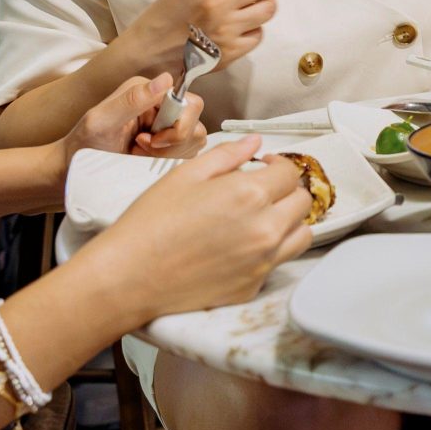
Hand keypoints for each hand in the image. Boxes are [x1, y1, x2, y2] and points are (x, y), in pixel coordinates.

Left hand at [57, 73, 207, 173]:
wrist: (74, 169)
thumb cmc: (83, 144)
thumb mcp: (102, 121)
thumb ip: (132, 100)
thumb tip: (166, 78)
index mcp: (148, 91)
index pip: (189, 103)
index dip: (176, 127)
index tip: (149, 141)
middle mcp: (160, 105)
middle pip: (195, 123)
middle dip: (171, 144)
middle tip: (140, 148)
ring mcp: (166, 126)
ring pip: (194, 140)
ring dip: (168, 154)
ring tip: (139, 154)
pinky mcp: (168, 145)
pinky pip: (188, 154)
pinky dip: (168, 162)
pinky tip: (145, 161)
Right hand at [78, 137, 314, 325]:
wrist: (129, 276)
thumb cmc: (149, 225)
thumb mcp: (186, 175)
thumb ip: (228, 155)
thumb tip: (254, 143)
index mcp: (249, 194)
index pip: (288, 172)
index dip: (276, 164)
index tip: (263, 165)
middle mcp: (264, 229)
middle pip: (301, 202)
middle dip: (285, 190)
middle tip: (262, 189)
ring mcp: (261, 261)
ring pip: (301, 234)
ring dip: (288, 220)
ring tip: (262, 216)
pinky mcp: (252, 286)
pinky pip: (278, 262)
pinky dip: (271, 250)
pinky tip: (243, 244)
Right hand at [139, 0, 283, 73]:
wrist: (147, 51)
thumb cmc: (167, 15)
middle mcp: (216, 2)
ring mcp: (225, 29)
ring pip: (268, 8)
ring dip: (266, 2)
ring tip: (257, 1)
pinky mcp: (230, 52)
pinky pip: (258, 34)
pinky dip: (254, 28)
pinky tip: (242, 26)